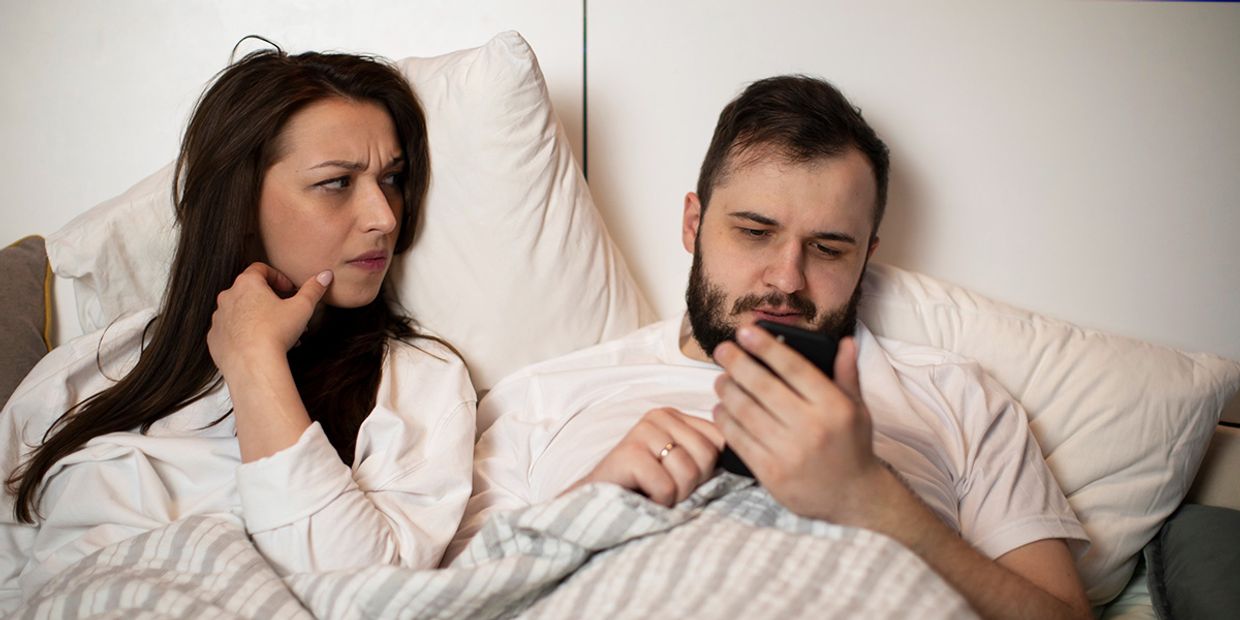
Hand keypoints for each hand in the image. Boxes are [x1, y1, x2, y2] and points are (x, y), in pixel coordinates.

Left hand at [207, 263, 332, 375]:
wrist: (252, 364)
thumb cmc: (275, 333)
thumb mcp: (302, 308)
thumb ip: (313, 289)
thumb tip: (325, 275)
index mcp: (247, 284)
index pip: (261, 269)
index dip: (278, 277)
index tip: (288, 290)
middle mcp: (228, 297)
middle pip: (250, 291)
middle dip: (268, 300)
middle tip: (285, 313)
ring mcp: (218, 318)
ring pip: (239, 312)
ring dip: (255, 317)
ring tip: (275, 332)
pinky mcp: (214, 338)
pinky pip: (229, 331)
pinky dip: (242, 334)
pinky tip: (258, 344)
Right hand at [567, 407, 724, 505]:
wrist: (596, 502)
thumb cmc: (644, 487)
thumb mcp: (681, 465)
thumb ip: (706, 455)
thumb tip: (745, 457)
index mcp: (676, 415)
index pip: (719, 439)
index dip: (708, 469)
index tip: (682, 477)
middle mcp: (660, 416)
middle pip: (706, 456)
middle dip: (691, 484)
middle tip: (666, 487)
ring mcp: (642, 431)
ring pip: (688, 472)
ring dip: (674, 495)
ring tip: (653, 491)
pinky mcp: (629, 453)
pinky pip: (666, 486)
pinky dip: (658, 502)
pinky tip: (641, 495)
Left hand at [711, 326, 889, 524]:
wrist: (851, 498)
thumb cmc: (852, 447)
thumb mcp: (857, 409)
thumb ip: (847, 375)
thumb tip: (843, 341)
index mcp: (834, 407)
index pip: (794, 368)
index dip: (766, 347)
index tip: (745, 331)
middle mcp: (812, 428)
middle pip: (763, 387)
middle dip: (737, 363)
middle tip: (722, 349)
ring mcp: (789, 452)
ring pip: (746, 412)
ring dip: (727, 390)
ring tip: (720, 378)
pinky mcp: (771, 473)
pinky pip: (739, 440)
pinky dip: (725, 421)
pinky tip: (721, 408)